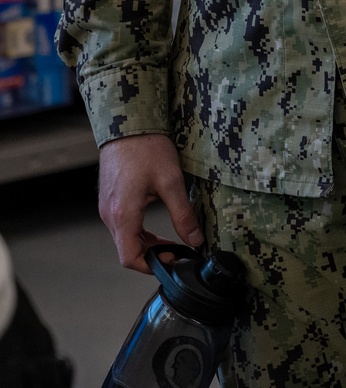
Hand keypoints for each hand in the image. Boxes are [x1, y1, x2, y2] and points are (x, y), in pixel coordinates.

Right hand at [98, 134, 204, 273]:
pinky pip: (122, 225)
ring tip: (170, 239)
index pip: (130, 258)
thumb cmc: (146, 148)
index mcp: (123, 214)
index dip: (152, 265)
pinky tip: (155, 225)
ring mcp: (107, 207)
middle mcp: (109, 215)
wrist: (128, 123)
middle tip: (178, 250)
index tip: (173, 259)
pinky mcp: (110, 199)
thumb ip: (182, 215)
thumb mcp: (171, 181)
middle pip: (127, 250)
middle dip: (153, 255)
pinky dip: (139, 231)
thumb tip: (195, 239)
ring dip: (146, 244)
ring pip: (125, 239)